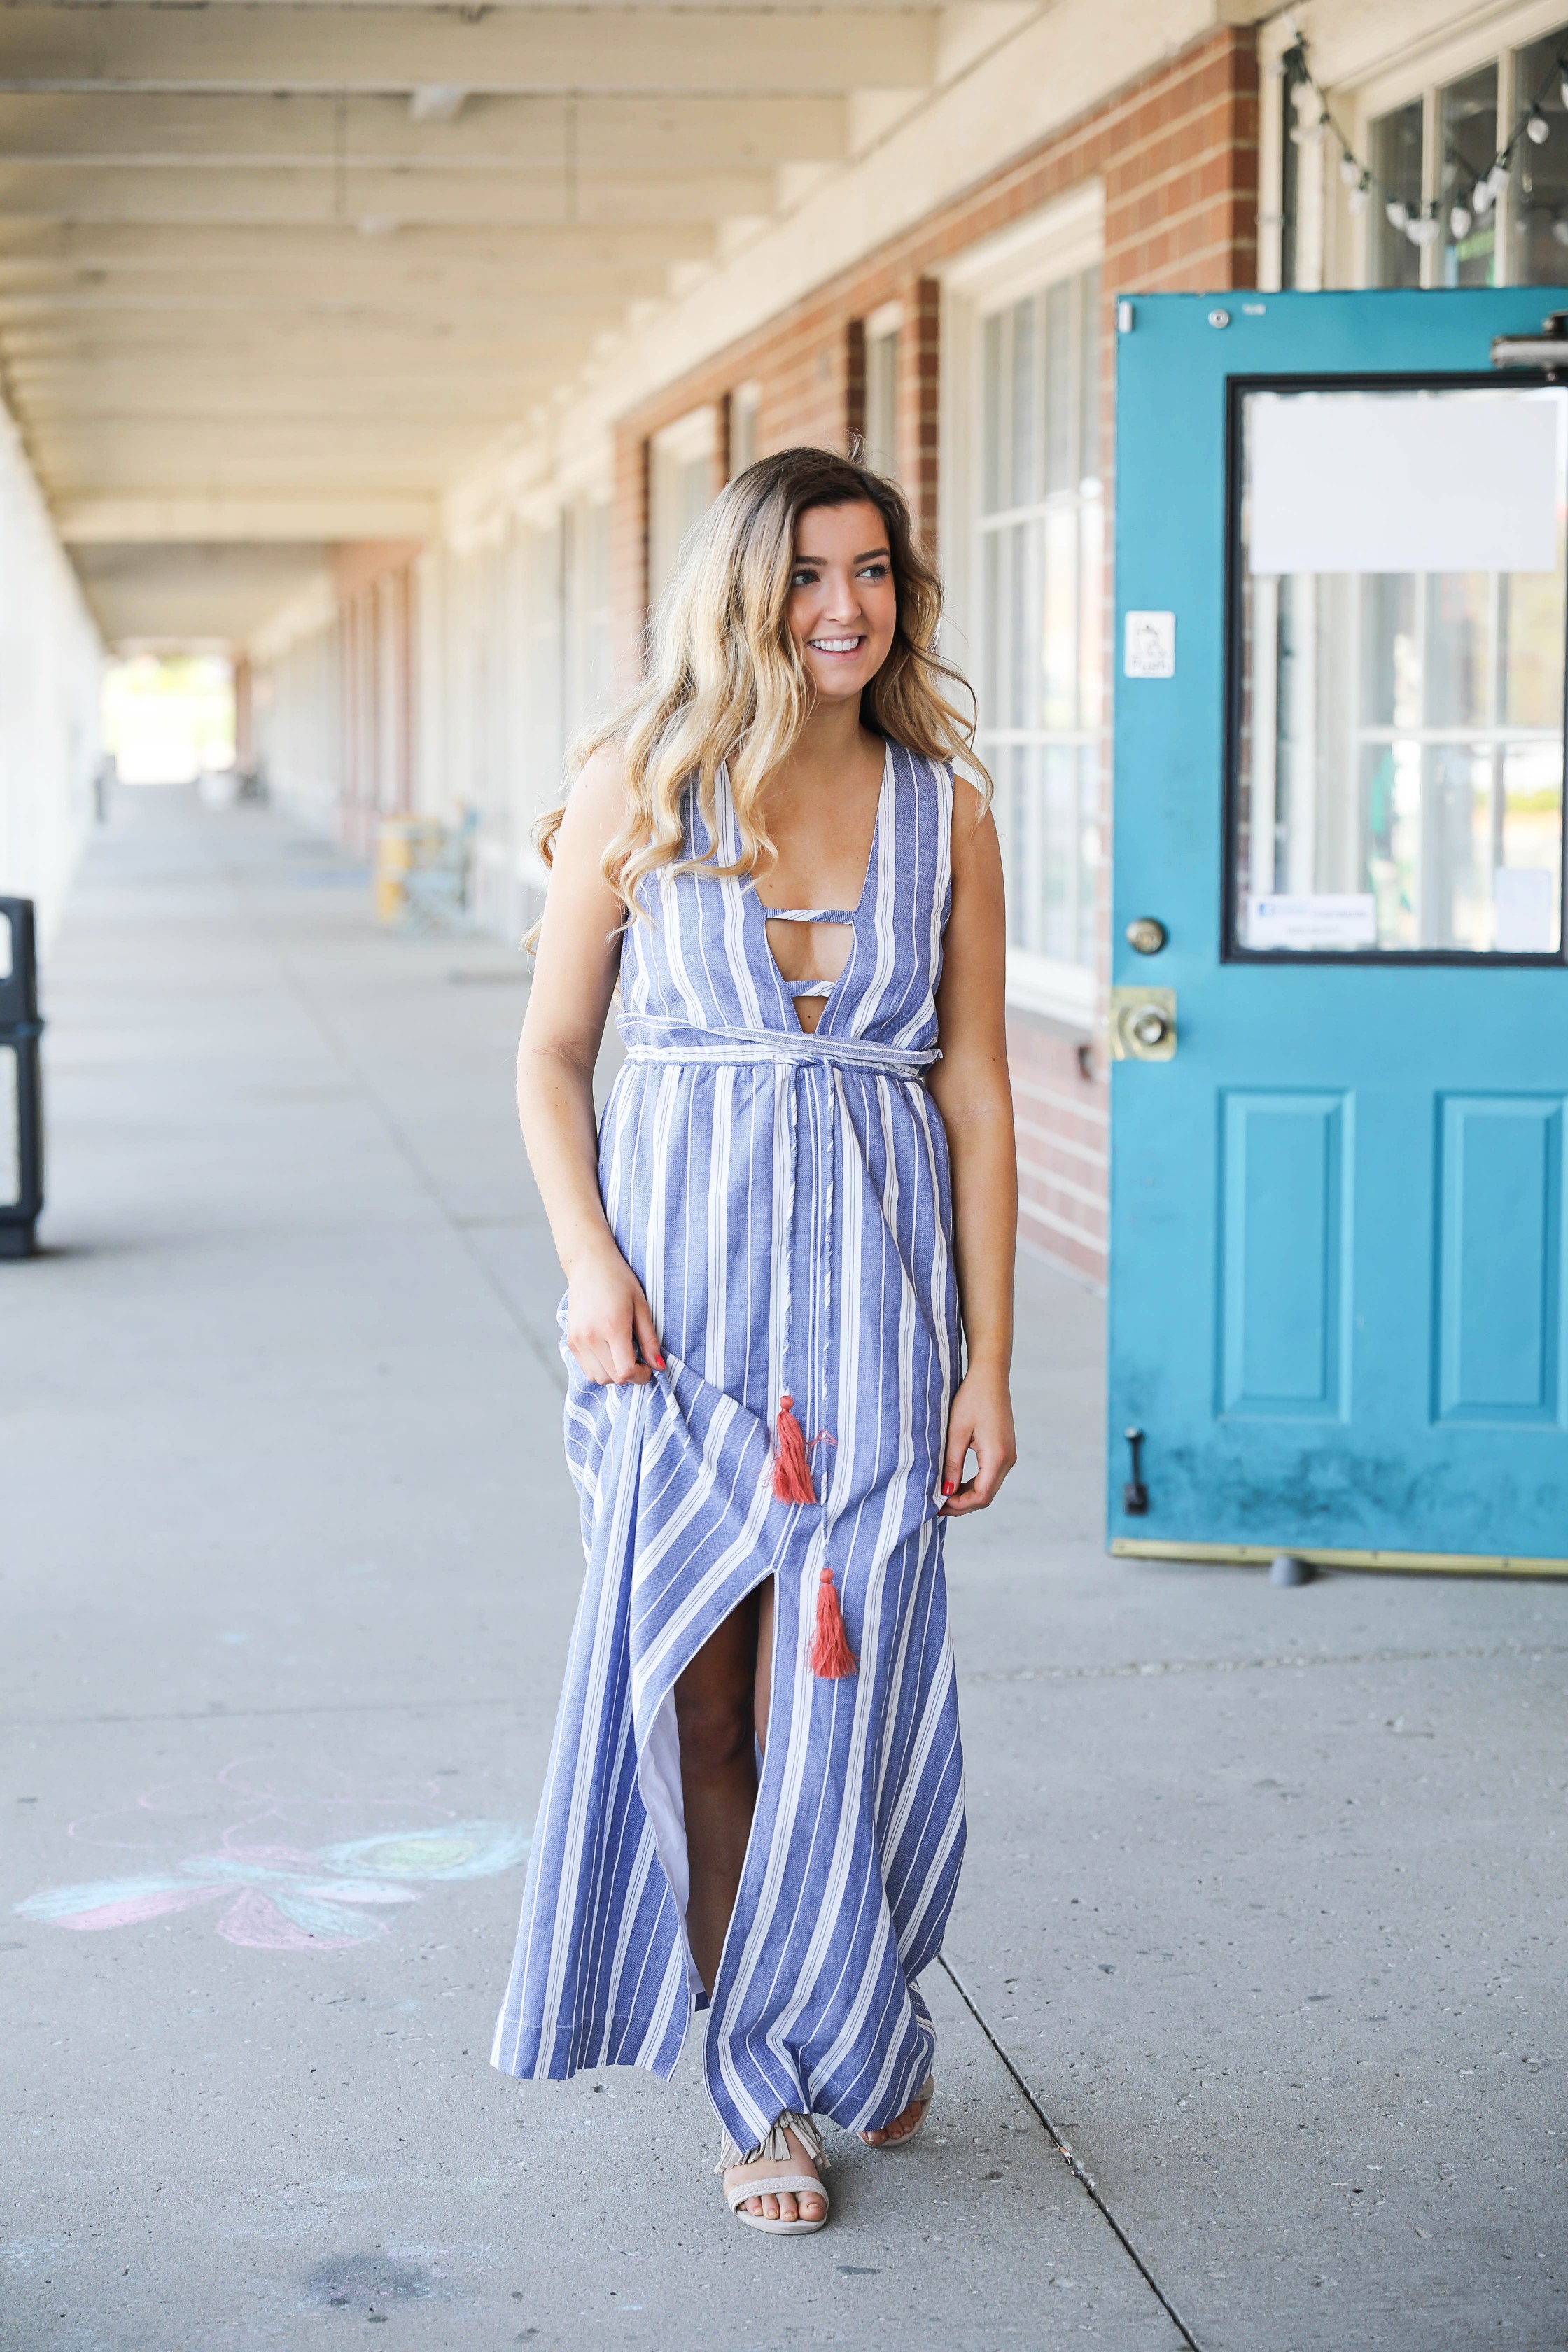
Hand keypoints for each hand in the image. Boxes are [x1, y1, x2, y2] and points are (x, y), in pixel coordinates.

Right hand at [565, 1241, 663, 1384]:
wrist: (590, 1265)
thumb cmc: (619, 1281)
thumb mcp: (642, 1306)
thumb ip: (649, 1340)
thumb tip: (659, 1366)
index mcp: (612, 1327)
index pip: (625, 1371)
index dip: (641, 1376)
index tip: (648, 1367)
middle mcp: (591, 1337)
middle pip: (612, 1378)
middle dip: (629, 1375)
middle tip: (638, 1359)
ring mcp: (577, 1340)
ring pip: (597, 1377)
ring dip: (613, 1374)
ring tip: (622, 1355)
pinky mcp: (571, 1340)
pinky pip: (586, 1369)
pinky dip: (600, 1368)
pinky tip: (608, 1351)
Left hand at [939, 1362, 1015, 1514]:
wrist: (990, 1376)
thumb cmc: (972, 1398)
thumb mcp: (956, 1432)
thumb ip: (952, 1464)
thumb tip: (947, 1491)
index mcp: (997, 1456)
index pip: (980, 1496)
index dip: (958, 1505)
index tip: (937, 1504)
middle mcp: (1008, 1459)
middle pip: (985, 1496)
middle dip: (961, 1504)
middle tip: (936, 1504)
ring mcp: (1009, 1455)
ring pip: (988, 1488)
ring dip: (966, 1495)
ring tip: (942, 1494)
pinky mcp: (1005, 1450)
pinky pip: (990, 1476)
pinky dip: (973, 1484)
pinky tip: (955, 1482)